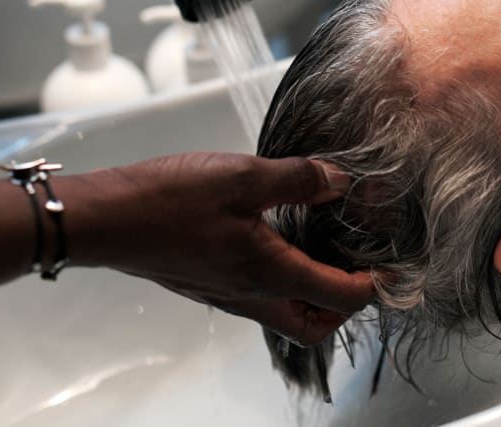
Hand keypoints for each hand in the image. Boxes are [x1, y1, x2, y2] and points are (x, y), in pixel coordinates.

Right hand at [71, 153, 374, 344]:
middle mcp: (251, 296)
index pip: (341, 297)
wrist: (107, 220)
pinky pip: (258, 297)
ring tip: (322, 251)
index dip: (375, 286)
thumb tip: (340, 182)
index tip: (393, 268)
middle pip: (313, 324)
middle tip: (357, 269)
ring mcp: (227, 295)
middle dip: (344, 305)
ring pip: (284, 313)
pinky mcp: (208, 285)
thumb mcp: (244, 176)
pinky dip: (281, 281)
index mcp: (270, 274)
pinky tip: (277, 240)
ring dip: (312, 293)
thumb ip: (299, 180)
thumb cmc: (171, 200)